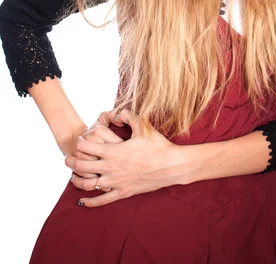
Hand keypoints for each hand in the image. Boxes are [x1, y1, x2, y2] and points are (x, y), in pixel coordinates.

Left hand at [65, 108, 185, 207]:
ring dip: (76, 181)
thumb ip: (129, 116)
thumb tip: (118, 111)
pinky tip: (82, 201)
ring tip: (72, 176)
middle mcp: (111, 168)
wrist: (172, 166)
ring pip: (88, 185)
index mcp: (114, 151)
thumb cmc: (158, 146)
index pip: (87, 147)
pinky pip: (102, 200)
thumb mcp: (143, 126)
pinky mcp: (123, 193)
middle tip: (67, 158)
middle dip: (72, 161)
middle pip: (82, 166)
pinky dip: (90, 202)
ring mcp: (116, 182)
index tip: (79, 140)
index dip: (79, 143)